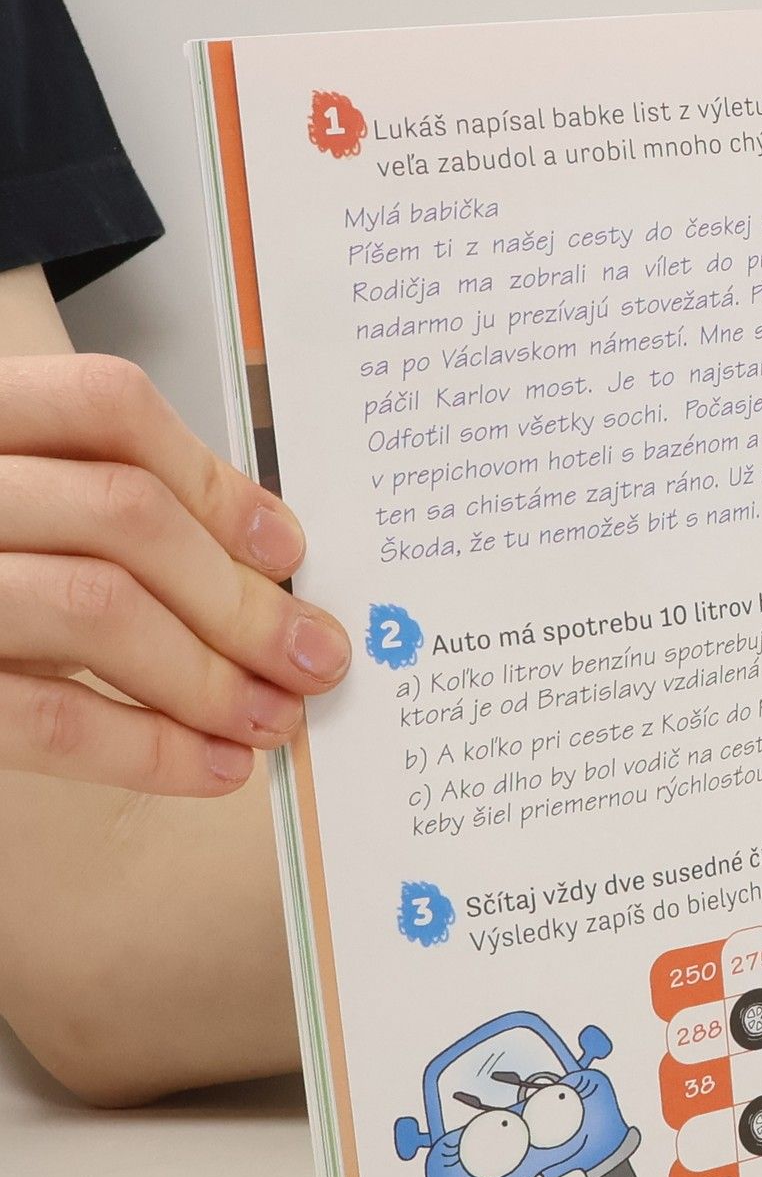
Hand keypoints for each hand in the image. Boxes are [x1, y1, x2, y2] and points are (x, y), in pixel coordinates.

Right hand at [0, 354, 350, 793]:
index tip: (289, 550)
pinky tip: (213, 768)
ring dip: (211, 678)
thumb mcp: (13, 503)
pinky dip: (147, 748)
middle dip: (241, 600)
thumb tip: (262, 568)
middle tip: (317, 658)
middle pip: (126, 516)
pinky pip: (44, 714)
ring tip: (275, 719)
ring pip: (98, 608)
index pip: (107, 408)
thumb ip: (95, 506)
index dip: (216, 480)